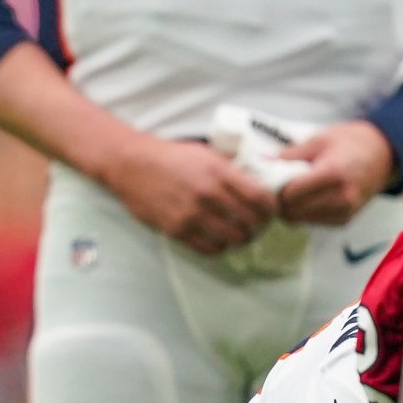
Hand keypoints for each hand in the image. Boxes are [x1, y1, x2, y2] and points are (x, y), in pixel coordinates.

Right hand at [97, 132, 276, 254]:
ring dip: (241, 240)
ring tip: (240, 237)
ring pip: (232, 239)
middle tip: (257, 227)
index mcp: (219, 172)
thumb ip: (231, 169)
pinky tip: (219, 242)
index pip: (260, 198)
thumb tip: (257, 181)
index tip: (270, 212)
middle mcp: (208, 195)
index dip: (271, 209)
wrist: (131, 164)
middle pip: (250, 221)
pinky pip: (208, 248)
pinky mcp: (176, 229)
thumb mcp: (206, 154)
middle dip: (259, 227)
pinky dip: (219, 248)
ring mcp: (191, 214)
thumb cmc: (170, 157)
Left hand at [275, 121, 399, 226]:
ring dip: (289, 208)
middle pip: (291, 211)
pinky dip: (303, 212)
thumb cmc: (350, 142)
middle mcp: (341, 198)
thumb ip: (288, 156)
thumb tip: (259, 164)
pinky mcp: (345, 221)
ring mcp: (345, 212)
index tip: (269, 178)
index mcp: (334, 175)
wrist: (385, 153)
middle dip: (279, 200)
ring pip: (298, 220)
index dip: (274, 188)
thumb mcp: (318, 140)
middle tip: (276, 186)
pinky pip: (311, 222)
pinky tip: (306, 197)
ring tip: (292, 190)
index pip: (289, 194)